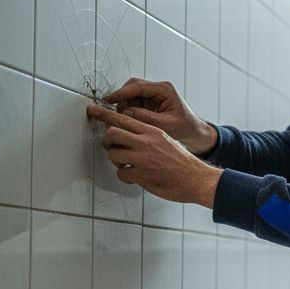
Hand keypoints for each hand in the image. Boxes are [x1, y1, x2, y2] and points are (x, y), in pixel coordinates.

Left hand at [88, 103, 223, 206]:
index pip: (123, 118)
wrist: (197, 179)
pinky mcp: (142, 175)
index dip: (104, 113)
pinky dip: (125, 176)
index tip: (92, 109)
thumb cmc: (182, 162)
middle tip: (113, 147)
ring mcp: (143, 159)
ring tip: (127, 164)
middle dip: (108, 141)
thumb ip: (147, 136)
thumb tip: (126, 136)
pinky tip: (134, 176)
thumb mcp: (166, 140)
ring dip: (116, 160)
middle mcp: (146, 142)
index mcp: (153, 131)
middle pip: (112, 133)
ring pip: (113, 154)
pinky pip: (121, 174)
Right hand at [102, 78, 217, 154]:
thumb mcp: (165, 125)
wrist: (194, 133)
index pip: (137, 86)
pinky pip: (135, 101)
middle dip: (122, 99)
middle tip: (117, 114)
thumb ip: (145, 118)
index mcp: (165, 90)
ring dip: (126, 105)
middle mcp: (159, 89)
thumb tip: (125, 113)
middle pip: (132, 87)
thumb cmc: (185, 128)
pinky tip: (132, 120)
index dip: (121, 93)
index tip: (108, 100)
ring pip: (131, 94)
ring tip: (128, 120)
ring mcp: (155, 94)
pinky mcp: (151, 101)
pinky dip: (130, 110)